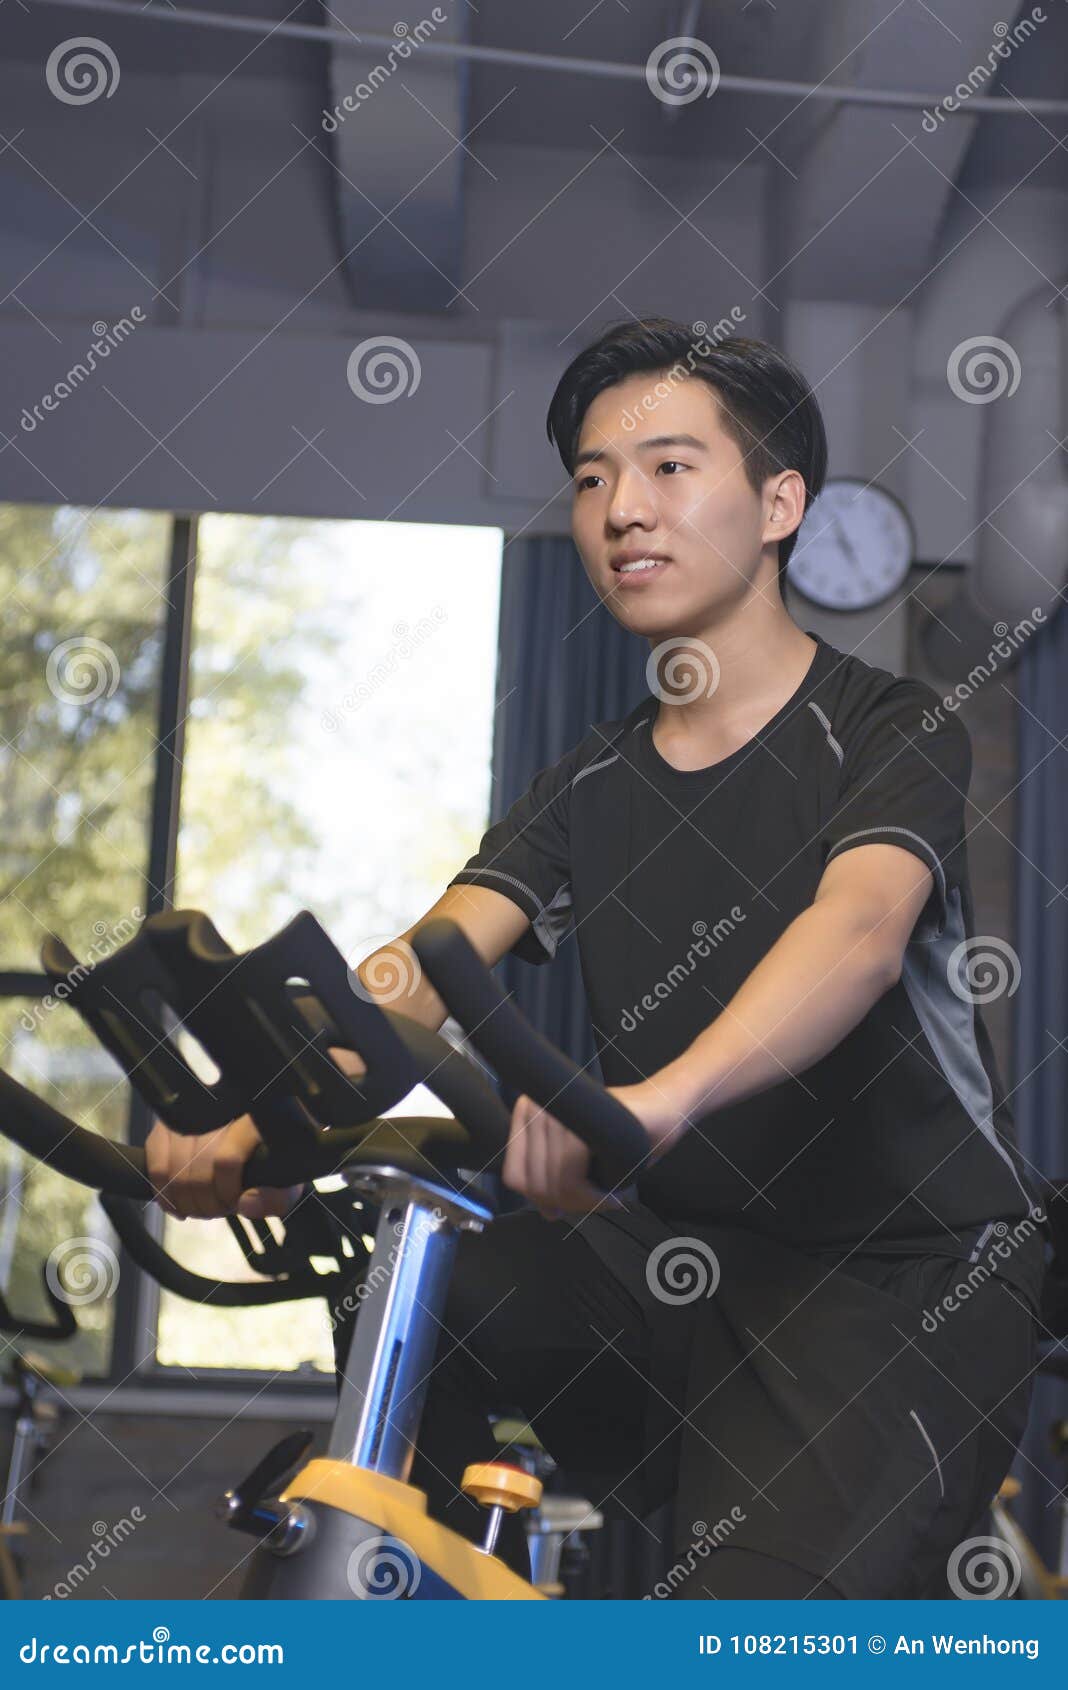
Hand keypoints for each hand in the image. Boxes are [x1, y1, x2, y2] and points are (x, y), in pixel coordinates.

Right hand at [144, 1115, 303, 1220]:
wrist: (263, 1131)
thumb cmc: (275, 1159)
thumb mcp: (289, 1180)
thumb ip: (277, 1197)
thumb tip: (245, 1205)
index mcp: (255, 1117)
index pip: (226, 1160)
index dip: (227, 1192)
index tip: (235, 1203)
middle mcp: (221, 1106)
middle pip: (197, 1168)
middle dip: (206, 1202)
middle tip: (218, 1210)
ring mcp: (191, 1110)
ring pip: (173, 1166)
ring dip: (185, 1200)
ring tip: (203, 1207)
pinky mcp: (170, 1119)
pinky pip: (155, 1158)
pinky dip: (162, 1189)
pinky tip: (177, 1204)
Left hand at [501, 1079, 683, 1219]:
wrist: (663, 1110)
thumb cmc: (623, 1135)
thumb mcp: (583, 1165)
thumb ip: (559, 1184)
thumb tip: (546, 1212)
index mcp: (530, 1112)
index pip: (515, 1176)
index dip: (542, 1199)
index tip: (572, 1202)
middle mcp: (537, 1106)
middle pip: (534, 1185)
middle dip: (569, 1205)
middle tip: (601, 1201)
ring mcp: (557, 1109)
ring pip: (552, 1184)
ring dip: (585, 1202)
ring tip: (612, 1196)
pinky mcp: (581, 1119)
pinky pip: (570, 1176)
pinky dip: (593, 1197)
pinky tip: (616, 1194)